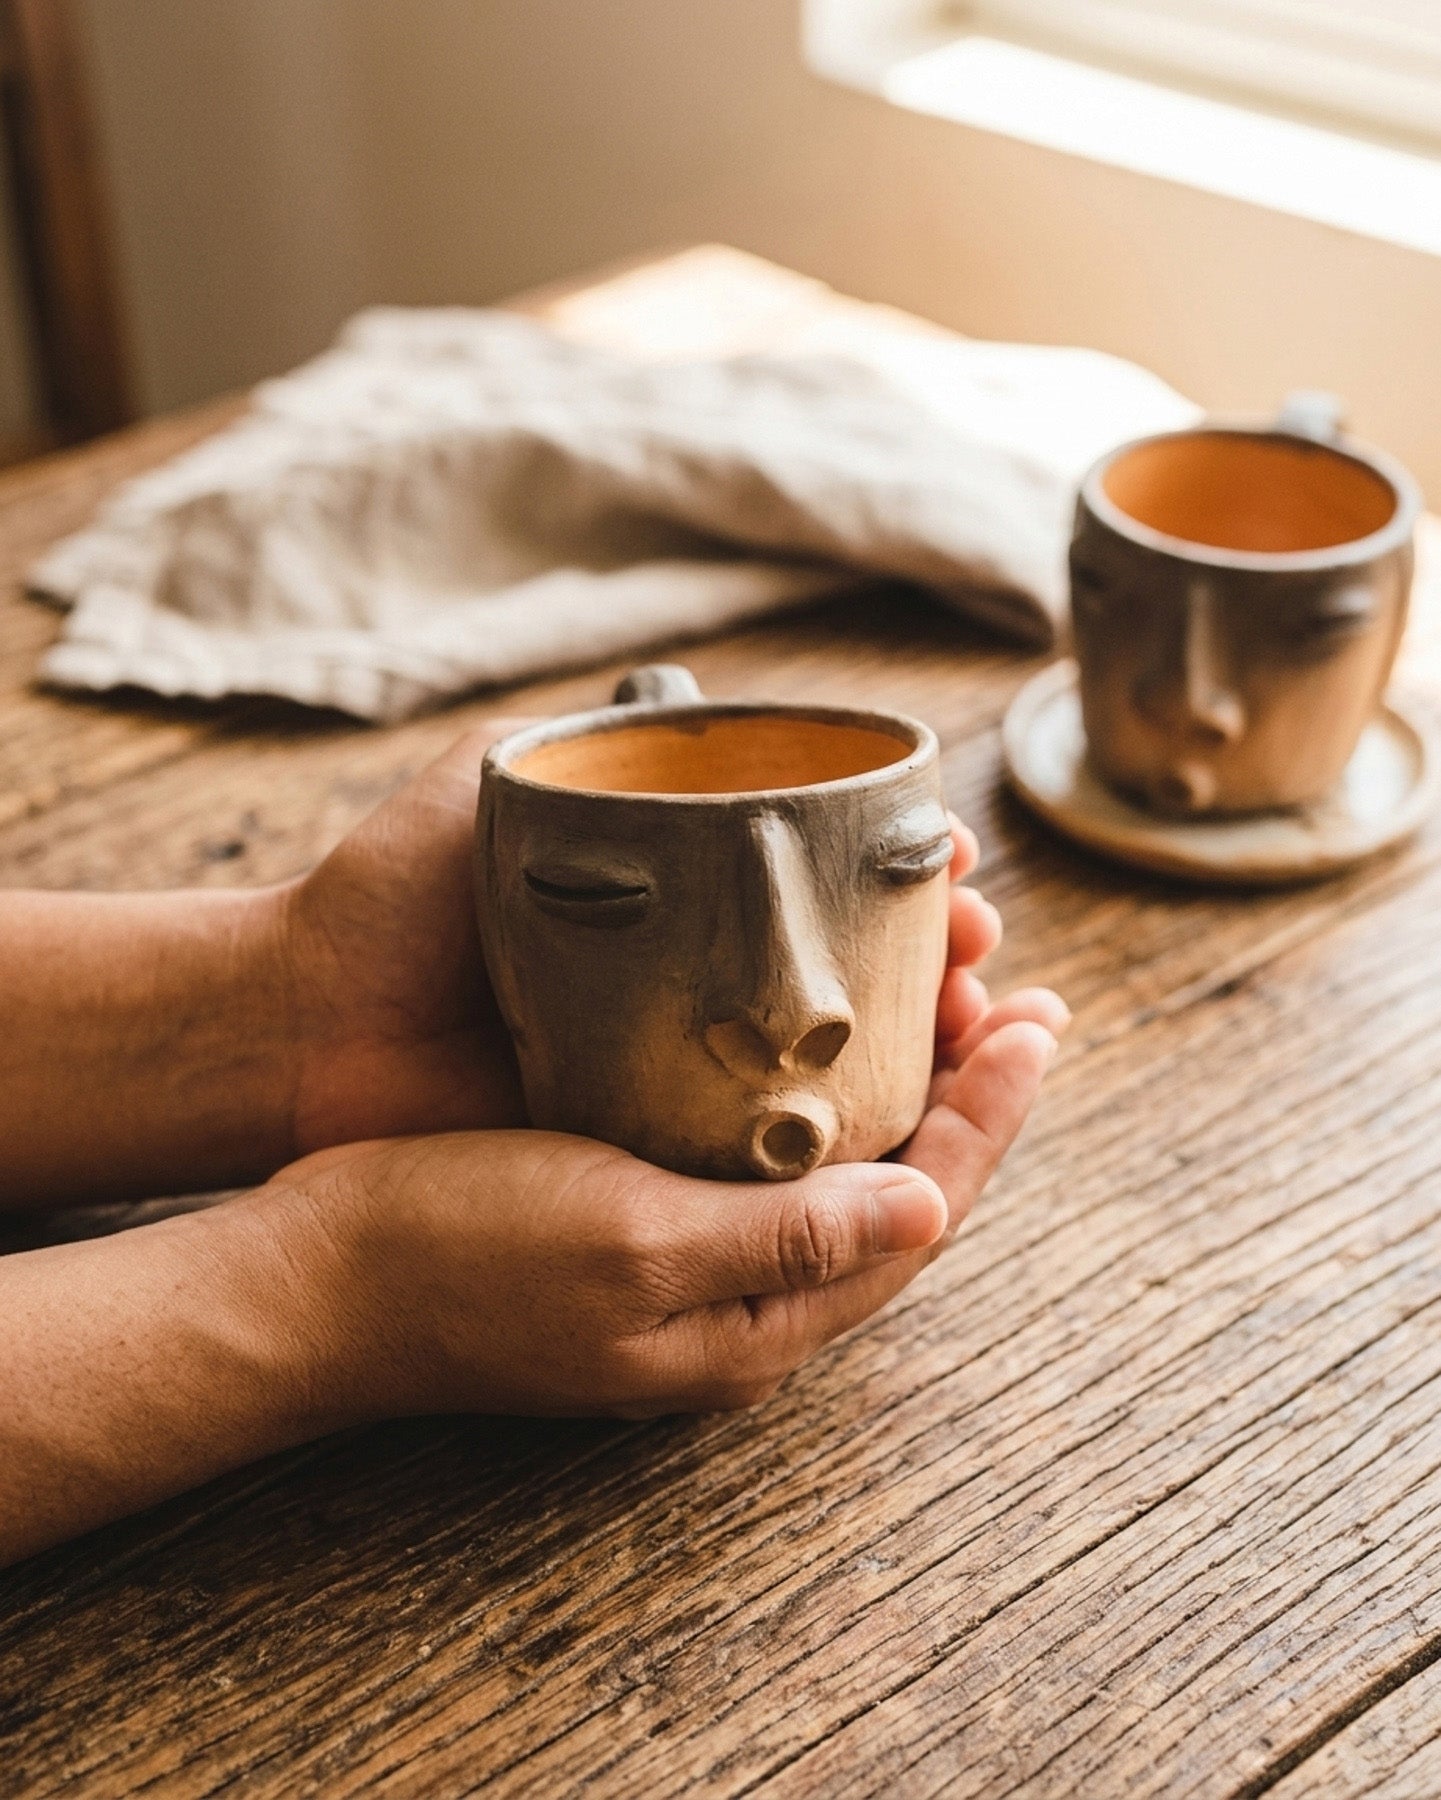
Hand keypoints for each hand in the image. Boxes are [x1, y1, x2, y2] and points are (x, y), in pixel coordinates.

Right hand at [266, 997, 1065, 1420]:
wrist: (321, 1276)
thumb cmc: (461, 1260)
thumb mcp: (629, 1244)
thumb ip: (782, 1240)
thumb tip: (928, 1209)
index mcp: (753, 1324)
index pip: (917, 1217)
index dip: (990, 1119)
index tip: (1039, 1021)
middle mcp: (737, 1298)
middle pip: (893, 1189)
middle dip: (964, 1094)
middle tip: (1011, 992)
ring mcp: (687, 1255)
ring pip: (832, 1163)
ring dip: (897, 1080)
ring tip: (943, 990)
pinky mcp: (638, 1205)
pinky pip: (762, 1147)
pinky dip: (809, 1080)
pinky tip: (812, 1023)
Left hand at [275, 727, 1022, 1157]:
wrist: (299, 1024)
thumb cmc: (386, 904)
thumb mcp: (493, 791)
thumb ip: (583, 744)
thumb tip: (678, 694)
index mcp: (675, 917)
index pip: (824, 901)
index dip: (908, 884)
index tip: (961, 864)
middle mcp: (691, 999)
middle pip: (852, 988)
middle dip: (941, 966)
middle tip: (987, 952)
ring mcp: (674, 1084)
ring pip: (831, 1075)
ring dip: (922, 1048)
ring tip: (980, 1020)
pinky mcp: (646, 1157)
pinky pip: (764, 1152)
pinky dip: (844, 1136)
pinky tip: (906, 1107)